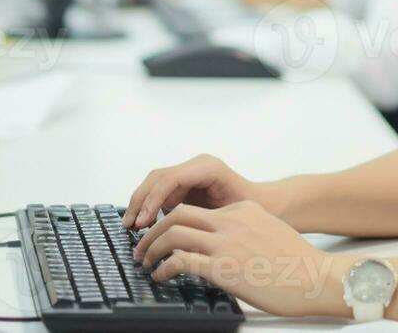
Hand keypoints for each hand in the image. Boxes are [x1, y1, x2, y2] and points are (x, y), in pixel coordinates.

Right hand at [123, 153, 265, 228]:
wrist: (267, 206)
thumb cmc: (254, 211)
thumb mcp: (231, 215)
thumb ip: (203, 220)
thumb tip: (174, 232)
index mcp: (207, 168)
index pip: (170, 178)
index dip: (153, 200)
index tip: (143, 223)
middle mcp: (196, 166)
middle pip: (157, 178)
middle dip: (141, 201)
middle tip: (130, 226)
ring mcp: (189, 174)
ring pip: (155, 184)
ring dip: (140, 204)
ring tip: (130, 227)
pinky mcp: (184, 185)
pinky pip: (160, 192)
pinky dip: (148, 207)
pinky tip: (142, 225)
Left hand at [134, 201, 345, 319]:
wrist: (317, 278)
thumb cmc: (298, 264)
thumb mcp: (269, 233)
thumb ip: (245, 233)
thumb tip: (226, 248)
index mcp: (242, 211)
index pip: (197, 208)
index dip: (173, 222)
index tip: (162, 236)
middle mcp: (231, 221)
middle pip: (178, 214)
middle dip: (153, 230)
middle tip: (143, 246)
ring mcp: (226, 243)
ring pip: (173, 233)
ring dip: (152, 247)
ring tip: (145, 261)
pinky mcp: (223, 267)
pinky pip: (181, 261)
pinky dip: (164, 267)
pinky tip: (161, 276)